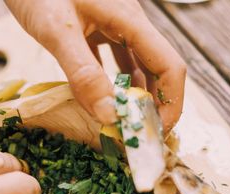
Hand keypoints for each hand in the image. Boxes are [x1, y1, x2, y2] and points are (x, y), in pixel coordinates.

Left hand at [5, 0, 185, 130]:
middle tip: (139, 136)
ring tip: (124, 123)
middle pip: (158, 68)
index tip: (157, 133)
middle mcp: (129, 23)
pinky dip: (114, 82)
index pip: (169, 66)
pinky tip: (105, 98)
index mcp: (130, 20)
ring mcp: (114, 24)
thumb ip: (83, 73)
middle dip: (155, 104)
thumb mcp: (58, 32)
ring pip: (138, 65)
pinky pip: (116, 59)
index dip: (171, 103)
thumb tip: (109, 115)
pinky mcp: (97, 27)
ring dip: (135, 95)